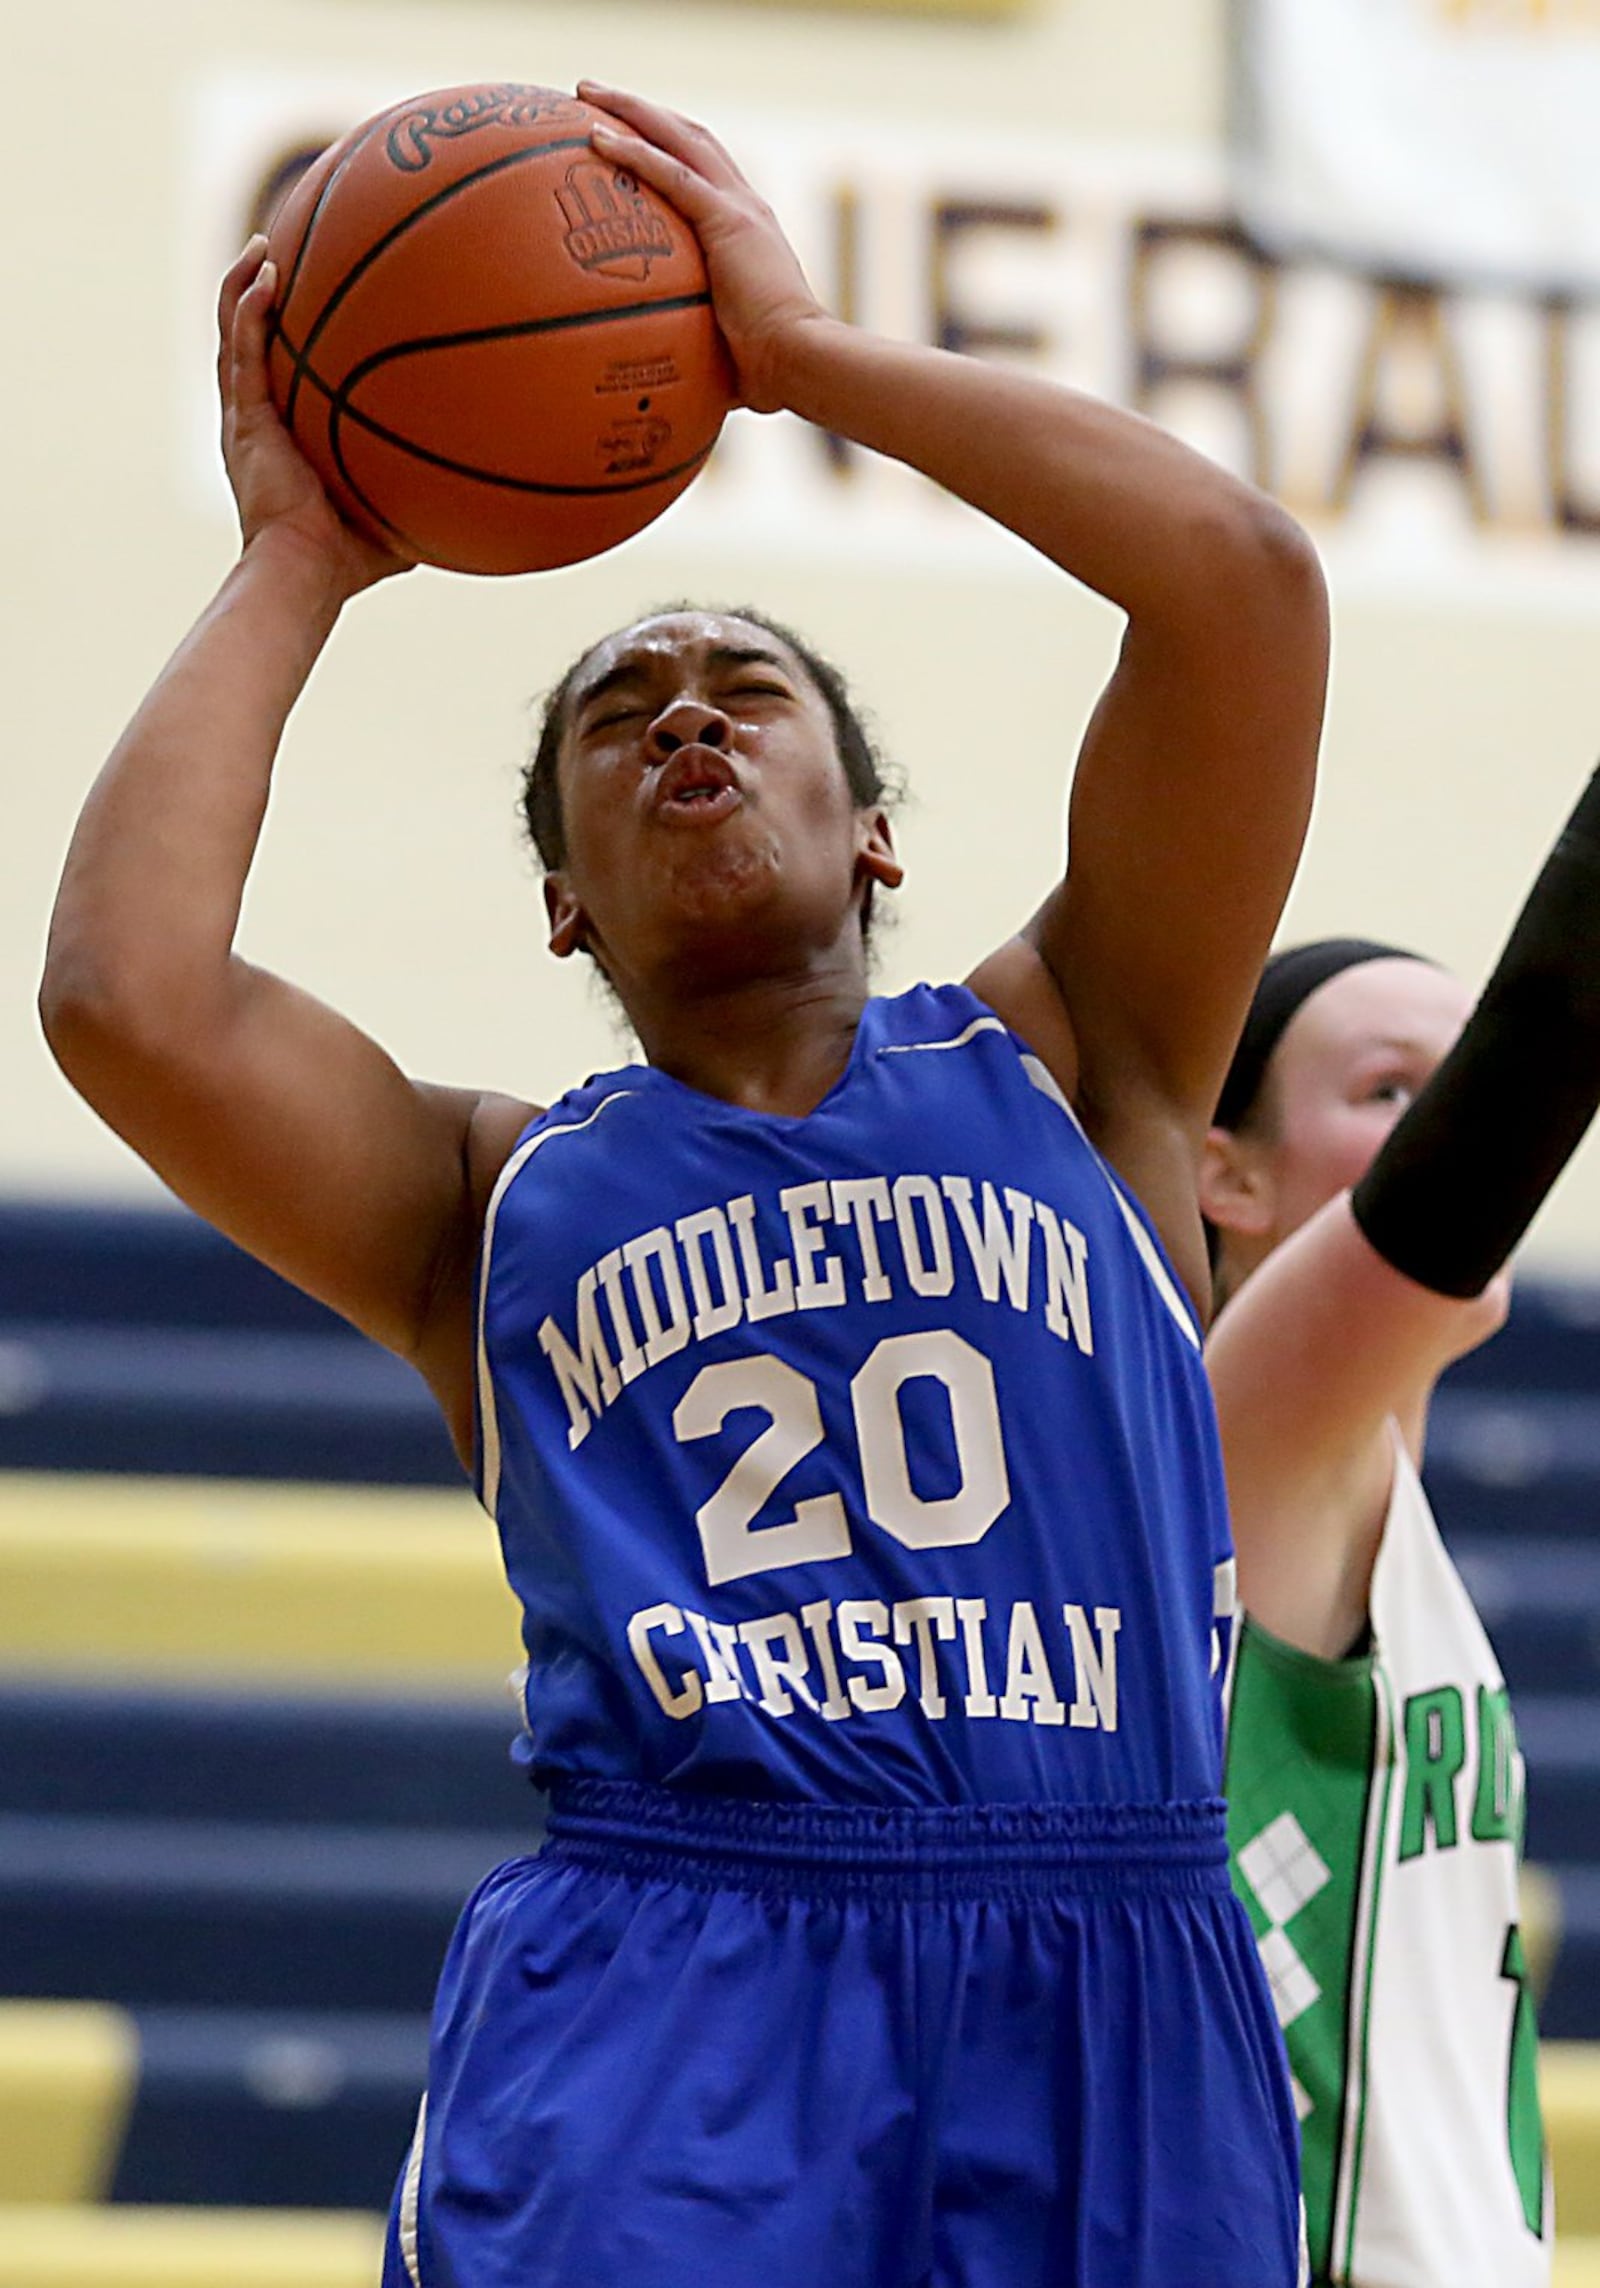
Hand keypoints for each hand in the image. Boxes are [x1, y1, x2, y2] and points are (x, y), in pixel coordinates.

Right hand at [217, 239, 413, 595]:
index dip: (288, 331)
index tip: (312, 291)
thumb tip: (487, 486)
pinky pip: (241, 351)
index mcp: (285, 432)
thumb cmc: (351, 557)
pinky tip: (268, 274)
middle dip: (261, 291)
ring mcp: (245, 415)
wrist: (307, 572)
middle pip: (251, 338)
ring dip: (244, 284)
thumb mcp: (400, 509)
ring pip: (234, 332)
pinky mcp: (243, 420)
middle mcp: (259, 417)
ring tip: (265, 244)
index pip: (281, 368)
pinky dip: (249, 310)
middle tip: (284, 248)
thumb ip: (429, 487)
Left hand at [577, 83, 831, 413]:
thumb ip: (696, 348)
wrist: (801, 362)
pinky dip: (633, 152)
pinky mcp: (727, 221)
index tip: (629, 134)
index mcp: (748, 230)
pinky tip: (595, 138)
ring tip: (584, 92)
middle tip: (593, 95)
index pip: (705, 171)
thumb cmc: (770, 373)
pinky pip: (670, 172)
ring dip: (630, 109)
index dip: (668, 146)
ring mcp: (738, 209)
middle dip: (642, 110)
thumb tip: (662, 383)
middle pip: (689, 136)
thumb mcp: (726, 350)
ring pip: (678, 137)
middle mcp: (746, 206)